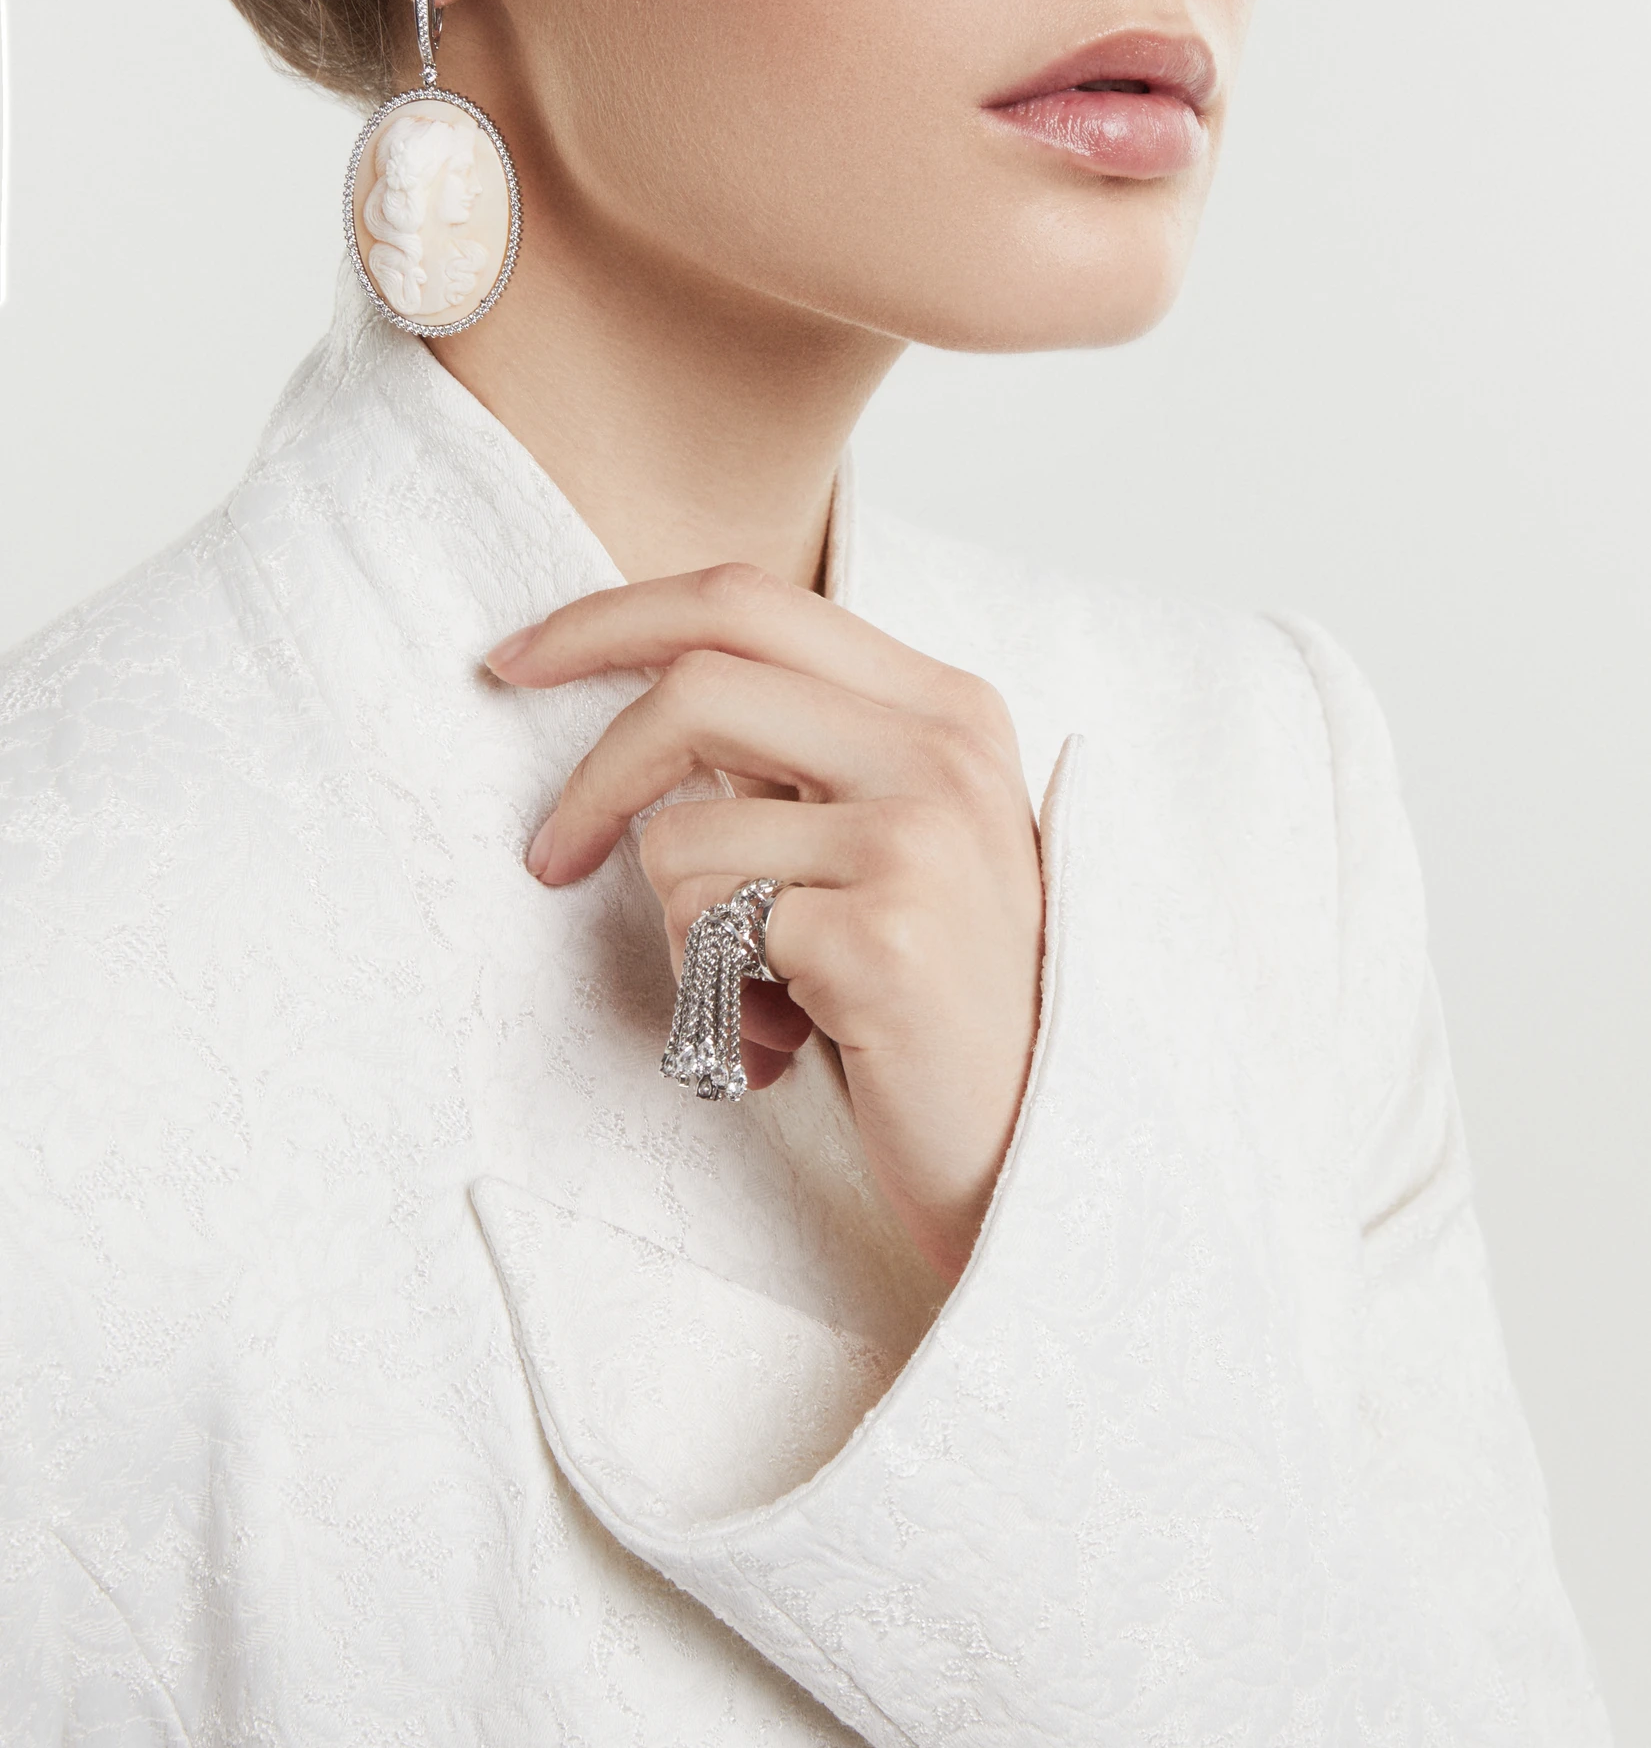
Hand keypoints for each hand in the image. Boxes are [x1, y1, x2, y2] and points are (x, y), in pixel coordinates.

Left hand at [491, 562, 1043, 1282]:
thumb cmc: (935, 993)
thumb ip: (806, 747)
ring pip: (683, 837)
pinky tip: (782, 1044)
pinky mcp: (883, 939)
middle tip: (548, 856)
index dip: (612, 617)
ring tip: (759, 998)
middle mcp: (942, 749)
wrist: (1037, 1147)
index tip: (515, 659)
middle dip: (592, 776)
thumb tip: (648, 683)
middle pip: (697, 686)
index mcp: (945, 703)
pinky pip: (707, 938)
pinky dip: (712, 1007)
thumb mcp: (897, 830)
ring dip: (681, 941)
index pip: (746, 600)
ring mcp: (919, 838)